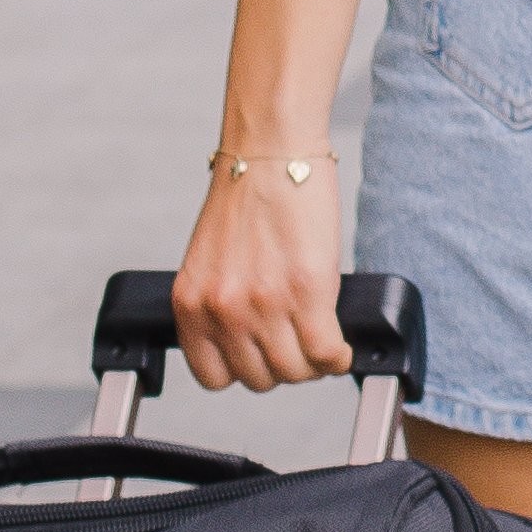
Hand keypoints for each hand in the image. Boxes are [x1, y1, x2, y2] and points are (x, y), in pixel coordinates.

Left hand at [174, 151, 348, 396]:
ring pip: (297, 372)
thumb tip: (255, 343)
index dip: (244, 370)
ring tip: (321, 342)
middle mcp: (223, 310)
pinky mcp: (307, 293)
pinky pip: (326, 354)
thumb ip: (222, 304)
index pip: (213, 376)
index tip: (261, 357)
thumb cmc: (246, 198)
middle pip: (260, 378)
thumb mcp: (211, 261)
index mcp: (191, 303)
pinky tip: (340, 346)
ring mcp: (265, 305)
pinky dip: (338, 357)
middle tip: (298, 343)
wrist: (271, 152)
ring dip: (314, 364)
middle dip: (283, 366)